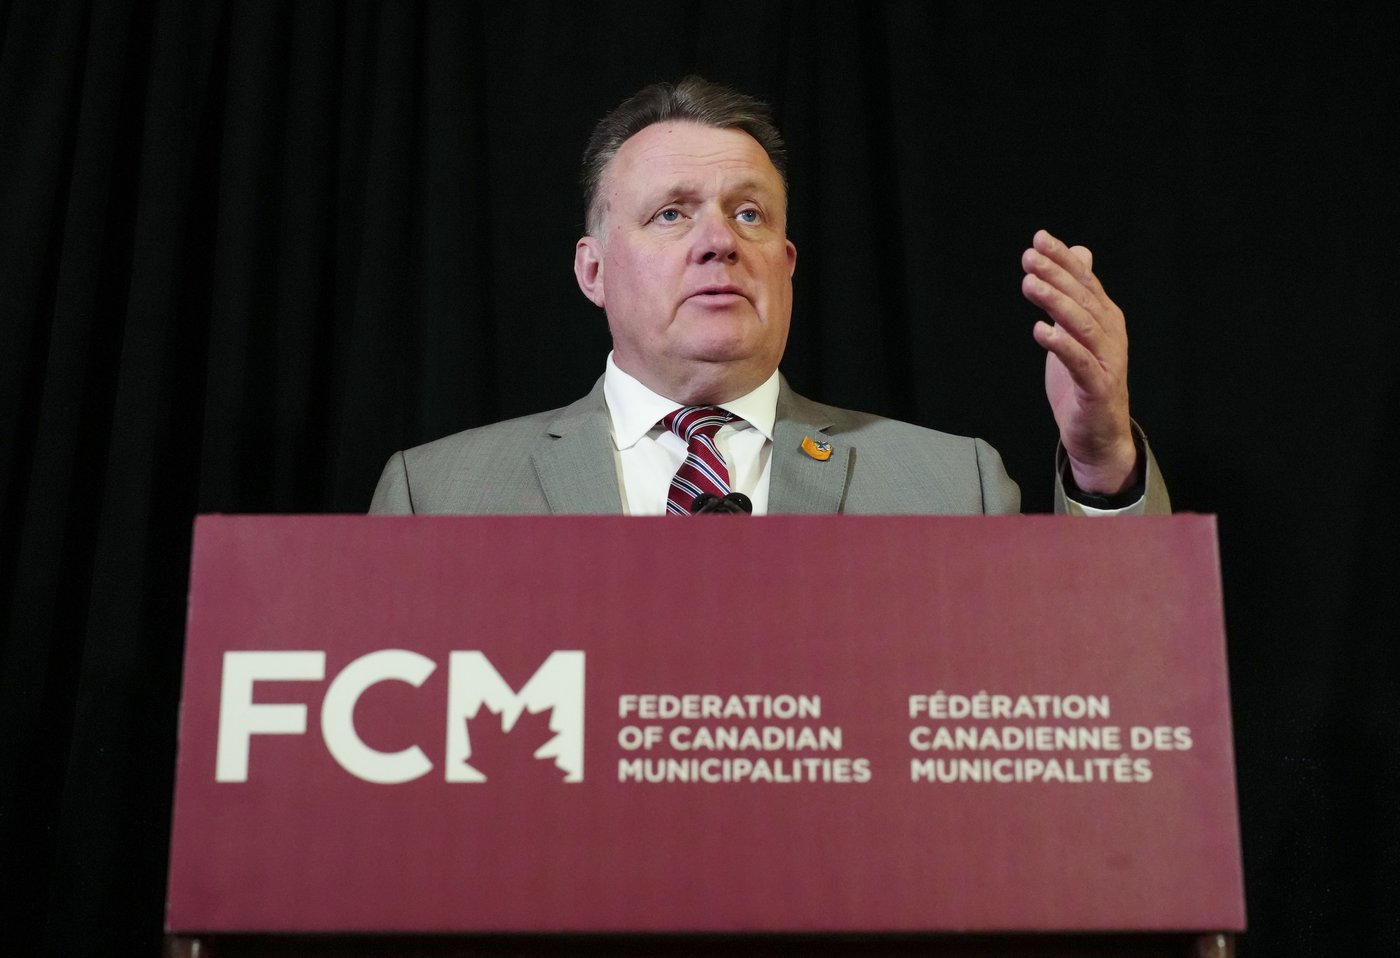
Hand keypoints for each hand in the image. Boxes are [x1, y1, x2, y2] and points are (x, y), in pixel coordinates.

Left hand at [1021, 229, 1138, 494]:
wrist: (1100, 434)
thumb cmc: (1086, 381)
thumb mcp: (1080, 332)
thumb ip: (1078, 293)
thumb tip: (1080, 251)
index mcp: (1106, 318)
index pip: (1084, 281)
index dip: (1063, 259)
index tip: (1039, 239)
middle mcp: (1111, 334)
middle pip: (1082, 298)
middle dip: (1055, 274)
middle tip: (1029, 257)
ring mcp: (1107, 361)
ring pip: (1081, 325)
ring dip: (1055, 303)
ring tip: (1029, 285)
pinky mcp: (1098, 388)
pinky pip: (1079, 363)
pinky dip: (1061, 345)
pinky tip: (1040, 331)